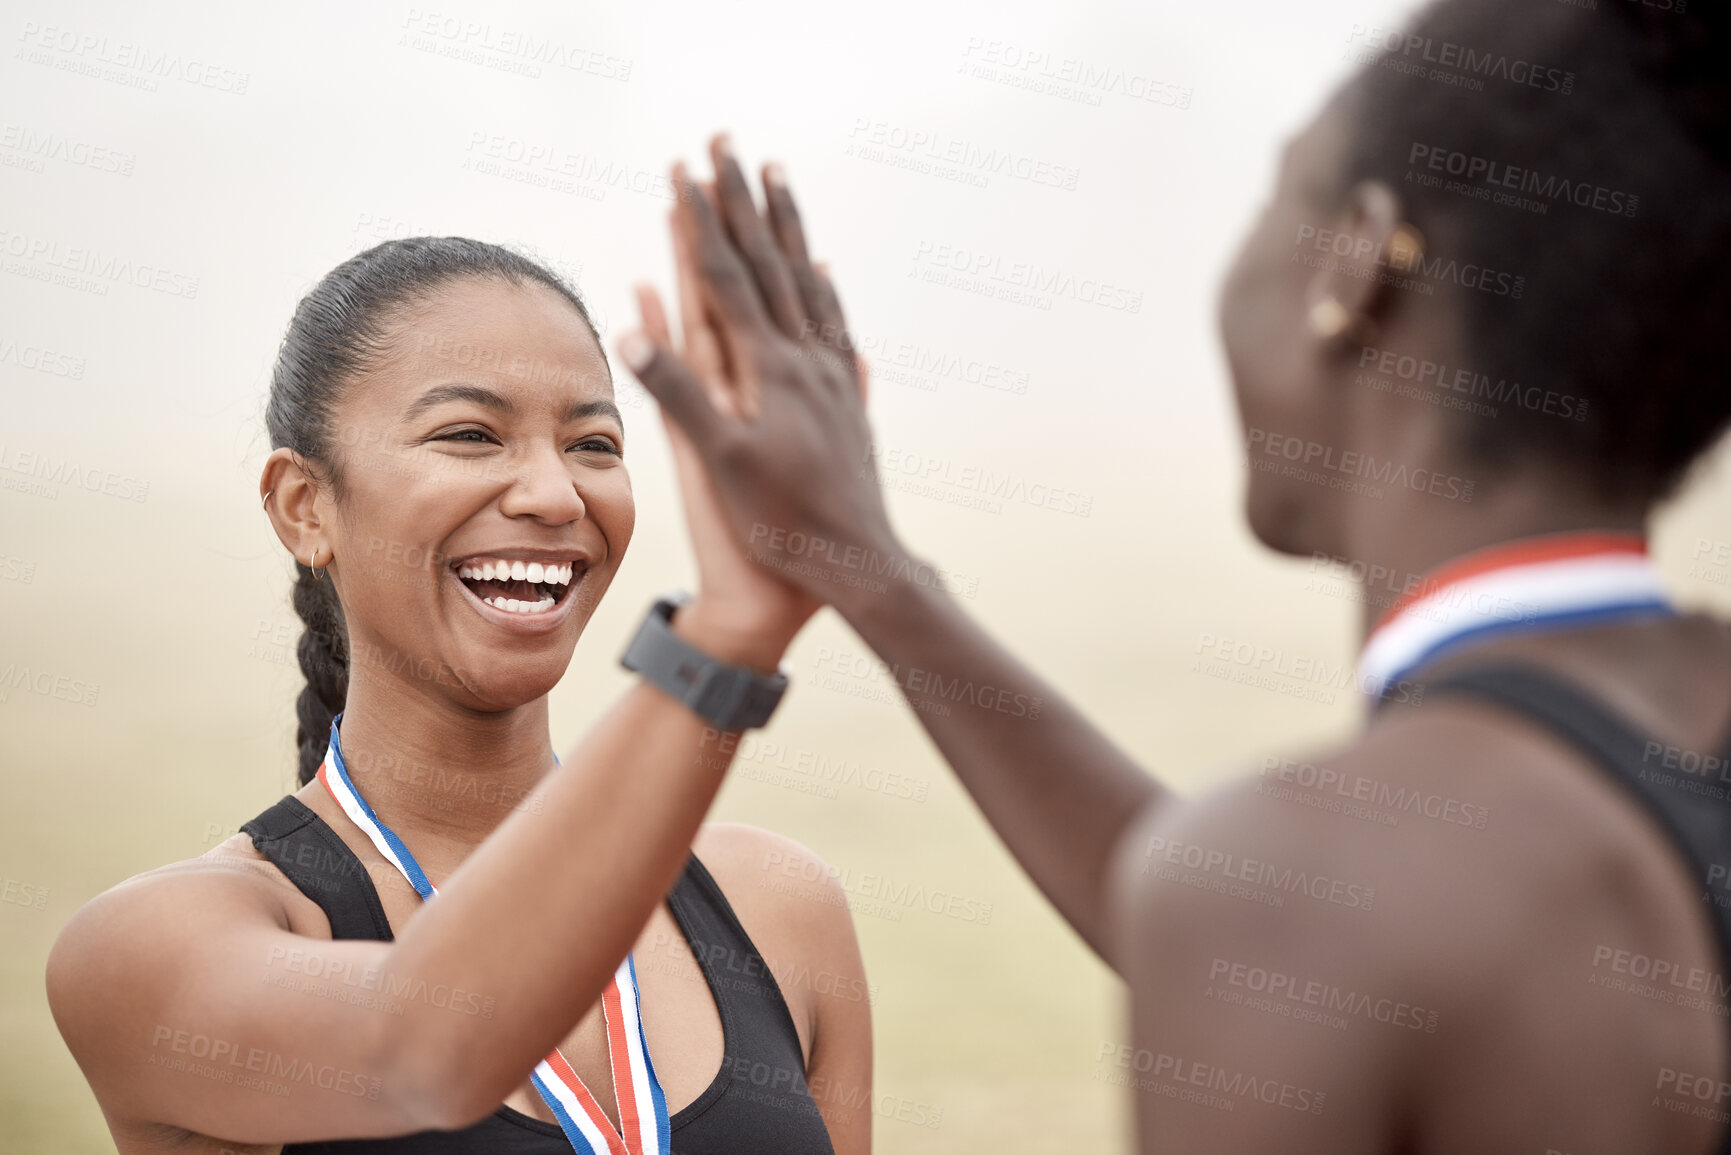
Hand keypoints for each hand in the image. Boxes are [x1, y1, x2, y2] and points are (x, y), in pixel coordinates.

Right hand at [617, 136, 908, 618]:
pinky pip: (834, 321)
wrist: (857, 560)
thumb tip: (634, 327)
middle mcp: (806, 357)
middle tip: (728, 144)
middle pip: (771, 259)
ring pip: (807, 279)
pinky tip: (822, 271)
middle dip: (743, 199)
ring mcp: (833, 373)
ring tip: (777, 180)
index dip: (700, 220)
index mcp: (770, 367)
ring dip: (786, 226)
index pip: (727, 276)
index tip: (682, 170)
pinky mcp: (849, 396)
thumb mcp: (719, 461)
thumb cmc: (782, 522)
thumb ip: (679, 393)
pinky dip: (821, 285)